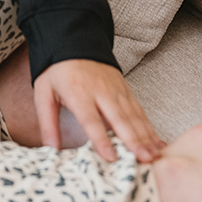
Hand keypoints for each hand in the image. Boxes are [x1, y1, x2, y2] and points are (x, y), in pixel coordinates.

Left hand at [34, 58, 164, 164]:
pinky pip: (140, 111)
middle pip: (119, 118)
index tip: (110, 157)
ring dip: (146, 137)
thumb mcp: (44, 93)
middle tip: (144, 160)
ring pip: (133, 116)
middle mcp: (100, 91)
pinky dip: (150, 128)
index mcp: (77, 92)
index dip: (100, 138)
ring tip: (155, 156)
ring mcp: (116, 90)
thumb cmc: (56, 71)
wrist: (73, 41)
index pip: (90, 119)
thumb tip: (50, 150)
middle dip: (133, 140)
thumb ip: (47, 122)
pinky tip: (157, 143)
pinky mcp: (125, 90)